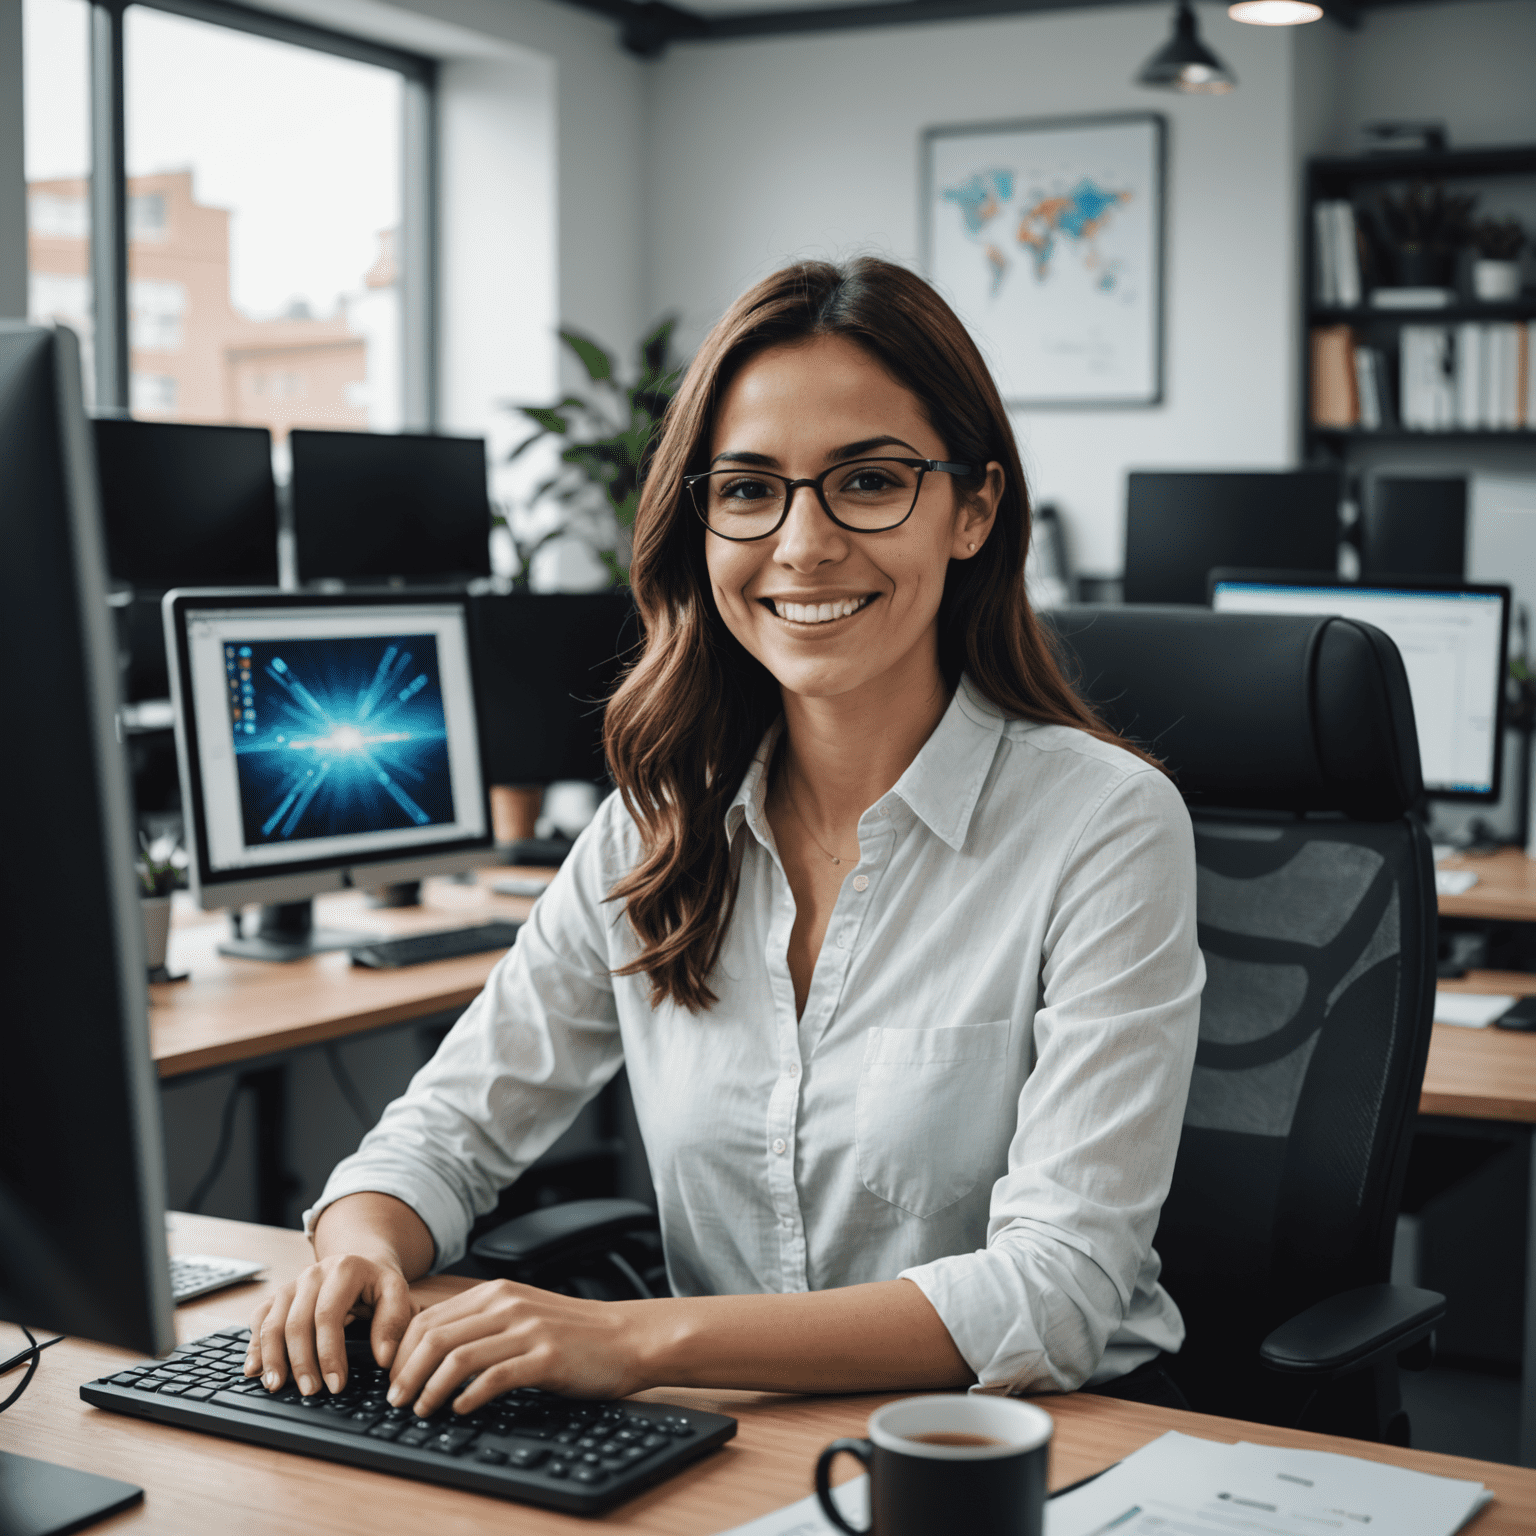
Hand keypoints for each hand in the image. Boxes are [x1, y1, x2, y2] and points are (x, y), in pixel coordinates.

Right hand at [246, 1253, 417, 1396]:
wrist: (362, 1263)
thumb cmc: (379, 1285)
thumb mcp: (397, 1293)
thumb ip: (394, 1322)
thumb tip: (384, 1358)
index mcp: (343, 1270)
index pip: (328, 1316)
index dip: (329, 1353)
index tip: (337, 1385)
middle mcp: (312, 1274)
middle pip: (296, 1323)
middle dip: (301, 1362)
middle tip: (310, 1391)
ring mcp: (292, 1284)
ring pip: (272, 1322)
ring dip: (272, 1358)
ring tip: (277, 1386)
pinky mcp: (278, 1296)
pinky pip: (259, 1319)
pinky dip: (254, 1345)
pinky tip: (254, 1369)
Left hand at [385, 1280, 643, 1417]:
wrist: (626, 1337)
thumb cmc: (574, 1333)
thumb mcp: (523, 1315)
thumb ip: (483, 1322)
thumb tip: (432, 1348)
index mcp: (497, 1292)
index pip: (430, 1318)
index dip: (402, 1352)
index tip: (393, 1379)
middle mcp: (508, 1304)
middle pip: (436, 1337)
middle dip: (407, 1373)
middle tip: (397, 1401)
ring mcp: (528, 1329)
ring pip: (458, 1357)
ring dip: (430, 1389)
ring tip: (421, 1409)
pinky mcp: (546, 1357)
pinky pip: (495, 1378)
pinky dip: (469, 1397)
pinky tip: (460, 1409)